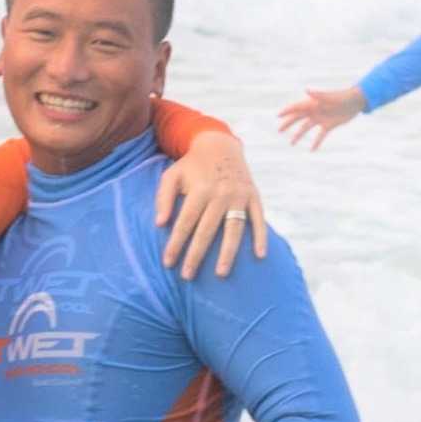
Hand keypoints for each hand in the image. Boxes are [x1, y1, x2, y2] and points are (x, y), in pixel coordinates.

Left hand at [154, 131, 268, 278]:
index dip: (176, 244)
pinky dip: (261, 237)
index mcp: (200, 189)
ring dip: (228, 253)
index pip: (185, 222)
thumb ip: (163, 198)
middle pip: (207, 230)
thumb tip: (160, 224)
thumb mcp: (172, 175)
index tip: (168, 263)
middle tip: (187, 276)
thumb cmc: (191, 165)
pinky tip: (259, 256)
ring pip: (234, 229)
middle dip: (196, 255)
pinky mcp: (254, 196)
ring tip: (221, 274)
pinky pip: (259, 219)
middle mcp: (221, 193)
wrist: (220, 145)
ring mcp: (240, 196)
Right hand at [278, 85, 365, 149]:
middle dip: (288, 123)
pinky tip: (311, 150)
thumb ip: (319, 95)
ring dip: (298, 135)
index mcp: (313, 103)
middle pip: (298, 118)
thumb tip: (306, 90)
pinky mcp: (329, 125)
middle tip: (279, 130)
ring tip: (292, 143)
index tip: (278, 115)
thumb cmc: (343, 97)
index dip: (287, 111)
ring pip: (306, 127)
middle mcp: (315, 111)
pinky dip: (316, 142)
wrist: (356, 102)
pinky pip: (320, 135)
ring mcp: (321, 118)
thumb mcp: (331, 97)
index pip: (297, 107)